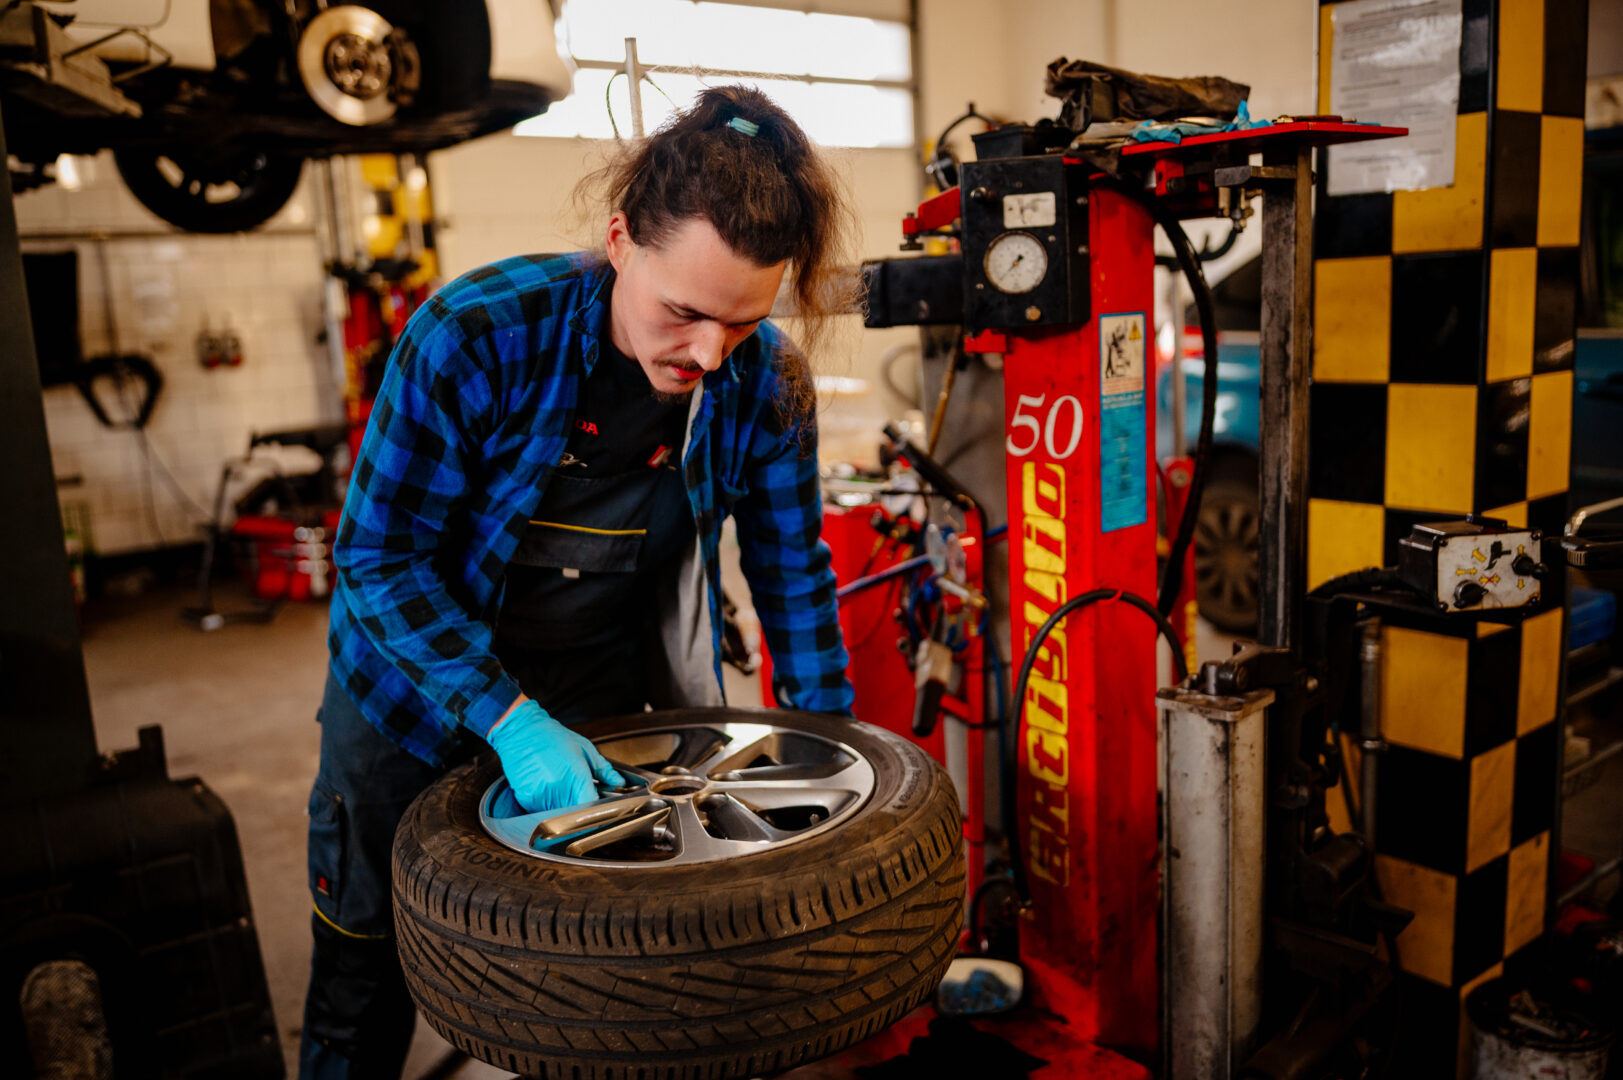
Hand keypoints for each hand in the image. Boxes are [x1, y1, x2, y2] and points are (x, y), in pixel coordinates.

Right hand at [486, 699, 624, 812]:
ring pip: (559, 815)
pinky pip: (543, 811)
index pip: (591, 806)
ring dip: (564, 807)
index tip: (599, 811)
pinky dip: (548, 804)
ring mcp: (541, 796)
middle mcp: (558, 788)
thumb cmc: (551, 737)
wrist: (521, 731)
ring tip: (560, 786)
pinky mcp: (528, 799)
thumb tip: (619, 782)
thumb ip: (604, 769)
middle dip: (581, 810)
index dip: (597, 813)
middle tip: (579, 796)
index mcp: (575, 775)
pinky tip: (547, 786)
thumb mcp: (585, 748)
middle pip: (575, 814)